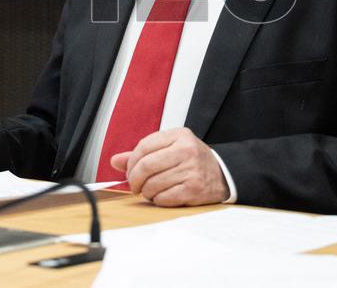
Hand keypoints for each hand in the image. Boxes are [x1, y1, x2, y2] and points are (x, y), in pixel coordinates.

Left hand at [110, 127, 229, 206]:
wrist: (221, 174)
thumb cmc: (192, 160)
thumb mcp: (170, 148)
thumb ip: (143, 153)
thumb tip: (115, 161)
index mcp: (179, 135)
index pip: (144, 146)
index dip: (131, 162)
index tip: (129, 170)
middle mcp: (186, 150)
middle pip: (146, 166)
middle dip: (134, 179)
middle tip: (134, 185)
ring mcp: (191, 170)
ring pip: (152, 184)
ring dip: (146, 191)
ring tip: (151, 190)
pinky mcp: (193, 189)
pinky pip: (163, 198)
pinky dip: (157, 200)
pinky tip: (162, 196)